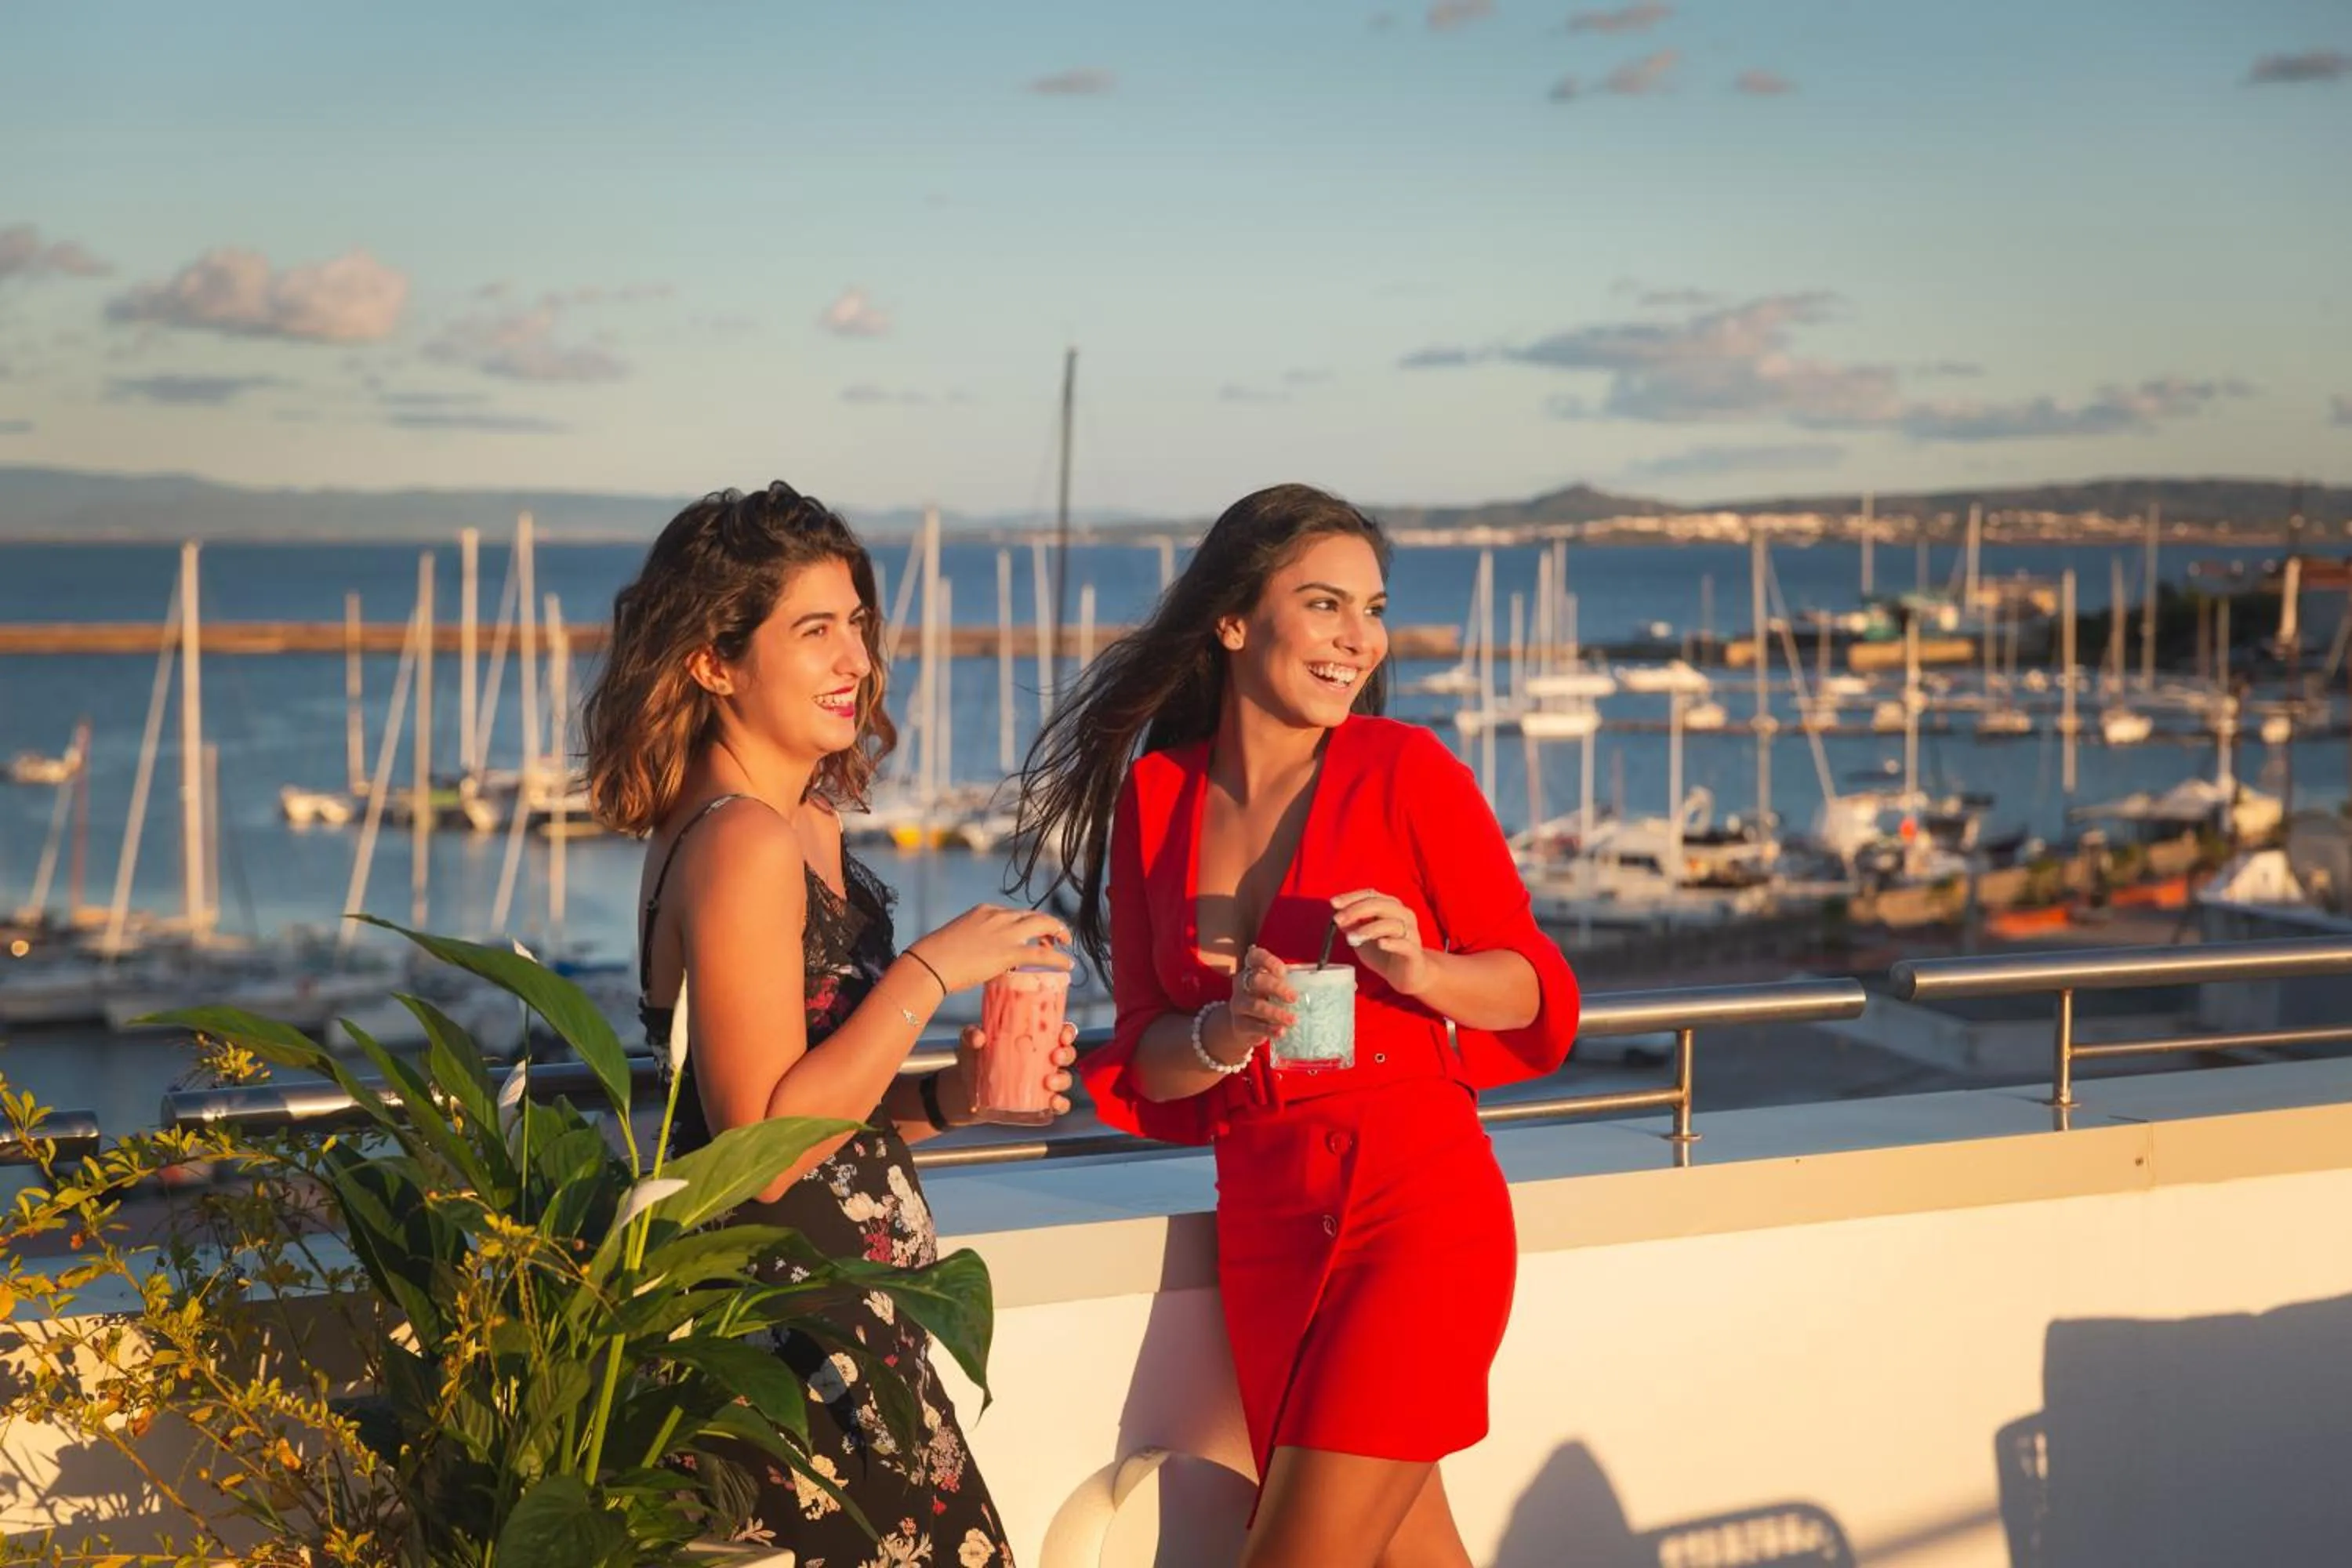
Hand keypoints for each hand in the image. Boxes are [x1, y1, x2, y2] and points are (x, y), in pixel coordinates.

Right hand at [906, 904, 1073, 993]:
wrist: (931, 963)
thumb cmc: (937, 956)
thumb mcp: (959, 938)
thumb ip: (974, 941)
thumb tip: (978, 956)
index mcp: (986, 910)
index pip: (1015, 914)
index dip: (1028, 924)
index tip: (1032, 935)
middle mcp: (999, 916)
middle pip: (1034, 915)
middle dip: (1049, 924)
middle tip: (1056, 937)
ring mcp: (1005, 932)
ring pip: (1043, 925)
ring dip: (1059, 933)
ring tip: (1065, 944)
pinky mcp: (1009, 952)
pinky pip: (1042, 954)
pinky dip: (1058, 958)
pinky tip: (1067, 964)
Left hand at [949, 1021, 1080, 1123]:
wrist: (964, 1089)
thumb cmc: (972, 1059)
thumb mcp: (969, 1043)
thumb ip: (971, 1035)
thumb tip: (979, 1037)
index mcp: (1034, 1040)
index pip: (1059, 1032)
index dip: (1068, 1032)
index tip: (1063, 1035)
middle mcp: (1043, 1060)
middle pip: (1067, 1054)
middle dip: (1067, 1054)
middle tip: (1055, 1057)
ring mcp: (1042, 1082)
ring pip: (1065, 1078)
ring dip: (1063, 1080)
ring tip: (1049, 1082)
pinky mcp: (1038, 1103)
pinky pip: (1058, 1104)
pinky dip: (1061, 1104)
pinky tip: (1053, 1102)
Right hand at [1226, 944, 1295, 1049]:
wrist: (1244, 1027)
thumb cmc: (1266, 1001)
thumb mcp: (1274, 989)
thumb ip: (1287, 984)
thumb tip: (1316, 984)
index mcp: (1252, 970)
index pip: (1254, 956)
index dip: (1268, 961)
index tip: (1283, 971)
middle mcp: (1242, 984)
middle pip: (1256, 981)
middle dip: (1277, 988)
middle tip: (1294, 997)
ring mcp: (1239, 1004)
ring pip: (1255, 1005)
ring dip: (1276, 1012)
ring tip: (1292, 1020)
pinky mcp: (1240, 1024)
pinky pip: (1254, 1026)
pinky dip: (1269, 1029)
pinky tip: (1281, 1031)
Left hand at [1331, 888, 1434, 996]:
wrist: (1407, 975)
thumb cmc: (1383, 953)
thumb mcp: (1362, 938)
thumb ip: (1352, 926)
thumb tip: (1337, 917)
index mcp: (1390, 907)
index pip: (1370, 894)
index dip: (1351, 897)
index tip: (1333, 903)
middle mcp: (1403, 915)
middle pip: (1380, 905)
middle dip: (1356, 910)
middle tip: (1338, 920)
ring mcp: (1411, 933)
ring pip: (1391, 924)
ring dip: (1369, 929)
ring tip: (1351, 938)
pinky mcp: (1414, 952)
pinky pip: (1404, 944)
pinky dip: (1391, 942)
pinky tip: (1380, 944)